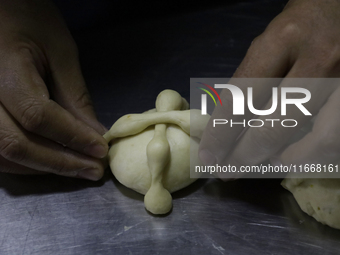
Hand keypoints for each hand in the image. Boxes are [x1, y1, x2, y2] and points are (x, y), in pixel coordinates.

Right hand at [0, 0, 107, 179]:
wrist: (1, 11)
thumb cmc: (29, 20)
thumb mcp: (60, 52)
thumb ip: (75, 96)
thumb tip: (94, 134)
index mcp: (2, 68)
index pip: (37, 115)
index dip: (72, 137)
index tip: (100, 150)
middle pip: (15, 143)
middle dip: (60, 162)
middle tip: (93, 171)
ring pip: (2, 155)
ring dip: (42, 168)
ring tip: (77, 169)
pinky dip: (24, 163)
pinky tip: (50, 162)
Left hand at [199, 0, 339, 178]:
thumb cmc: (300, 26)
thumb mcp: (268, 43)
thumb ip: (249, 82)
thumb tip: (225, 126)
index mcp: (282, 40)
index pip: (241, 98)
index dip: (220, 134)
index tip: (209, 156)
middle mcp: (319, 58)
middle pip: (274, 124)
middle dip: (245, 156)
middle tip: (227, 172)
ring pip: (318, 139)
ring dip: (285, 161)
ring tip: (261, 167)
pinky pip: (337, 136)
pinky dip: (314, 154)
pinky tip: (292, 156)